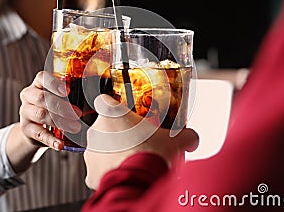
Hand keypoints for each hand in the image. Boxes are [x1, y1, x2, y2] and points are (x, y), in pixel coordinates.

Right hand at [19, 71, 81, 149]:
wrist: (35, 129)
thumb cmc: (54, 108)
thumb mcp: (59, 98)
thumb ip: (74, 94)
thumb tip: (104, 92)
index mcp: (38, 84)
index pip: (42, 78)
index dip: (54, 83)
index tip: (67, 91)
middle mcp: (29, 96)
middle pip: (42, 98)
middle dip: (61, 106)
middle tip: (78, 114)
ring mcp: (25, 112)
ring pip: (40, 115)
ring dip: (59, 122)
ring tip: (75, 128)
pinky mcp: (26, 129)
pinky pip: (39, 134)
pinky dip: (51, 140)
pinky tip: (60, 145)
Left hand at [84, 94, 198, 188]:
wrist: (139, 182)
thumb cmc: (151, 156)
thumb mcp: (175, 141)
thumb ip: (184, 136)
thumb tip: (192, 139)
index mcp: (112, 114)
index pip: (104, 100)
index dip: (113, 106)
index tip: (122, 112)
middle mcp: (97, 131)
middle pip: (105, 127)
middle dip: (118, 134)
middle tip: (136, 141)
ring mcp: (92, 152)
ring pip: (101, 148)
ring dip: (113, 153)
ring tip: (132, 160)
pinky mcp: (91, 172)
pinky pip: (100, 169)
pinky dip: (110, 171)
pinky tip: (125, 174)